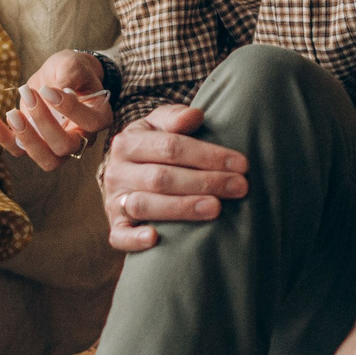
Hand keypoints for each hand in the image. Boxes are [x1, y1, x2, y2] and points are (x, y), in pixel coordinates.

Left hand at [0, 50, 114, 168]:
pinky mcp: (34, 144)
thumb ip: (71, 73)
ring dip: (26, 139)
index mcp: (98, 117)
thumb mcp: (73, 63)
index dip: (70, 109)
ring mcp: (56, 145)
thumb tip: (59, 88)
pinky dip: (3, 138)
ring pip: (46, 159)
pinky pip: (19, 151)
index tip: (48, 89)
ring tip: (12, 113)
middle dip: (44, 124)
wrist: (58, 75)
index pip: (90, 123)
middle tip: (29, 95)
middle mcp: (81, 138)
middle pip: (66, 147)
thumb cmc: (71, 70)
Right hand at [98, 105, 247, 253]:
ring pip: (144, 205)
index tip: (241, 164)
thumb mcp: (159, 125)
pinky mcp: (115, 226)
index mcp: (128, 143)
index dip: (208, 155)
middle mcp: (117, 172)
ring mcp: (114, 201)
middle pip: (162, 178)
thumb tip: (194, 115)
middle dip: (205, 182)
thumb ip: (175, 117)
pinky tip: (155, 239)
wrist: (124, 172)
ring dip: (182, 208)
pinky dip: (135, 239)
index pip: (171, 147)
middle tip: (240, 187)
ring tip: (216, 208)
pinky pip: (120, 236)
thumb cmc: (152, 147)